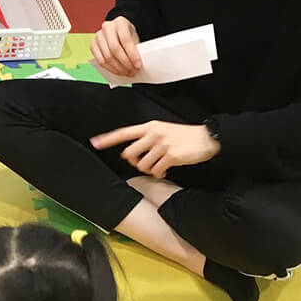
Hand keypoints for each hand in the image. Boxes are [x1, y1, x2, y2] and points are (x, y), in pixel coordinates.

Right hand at [91, 17, 141, 77]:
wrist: (118, 31)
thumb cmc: (128, 35)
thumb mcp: (134, 37)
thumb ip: (135, 49)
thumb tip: (136, 65)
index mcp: (120, 22)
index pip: (125, 39)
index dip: (132, 54)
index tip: (138, 65)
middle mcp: (107, 27)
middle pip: (115, 49)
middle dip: (125, 63)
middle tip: (133, 71)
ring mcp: (98, 36)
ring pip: (107, 57)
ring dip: (118, 68)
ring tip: (127, 73)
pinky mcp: (93, 45)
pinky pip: (100, 61)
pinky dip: (110, 69)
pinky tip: (118, 71)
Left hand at [91, 121, 218, 177]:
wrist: (206, 138)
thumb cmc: (183, 135)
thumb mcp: (163, 130)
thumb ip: (146, 138)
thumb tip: (131, 154)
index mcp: (150, 127)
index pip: (124, 133)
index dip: (108, 139)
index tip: (95, 143)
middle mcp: (154, 134)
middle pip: (130, 153)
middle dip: (135, 162)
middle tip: (144, 163)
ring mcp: (162, 145)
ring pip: (142, 165)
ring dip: (148, 170)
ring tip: (158, 167)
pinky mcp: (171, 156)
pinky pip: (156, 171)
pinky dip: (159, 174)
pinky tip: (164, 171)